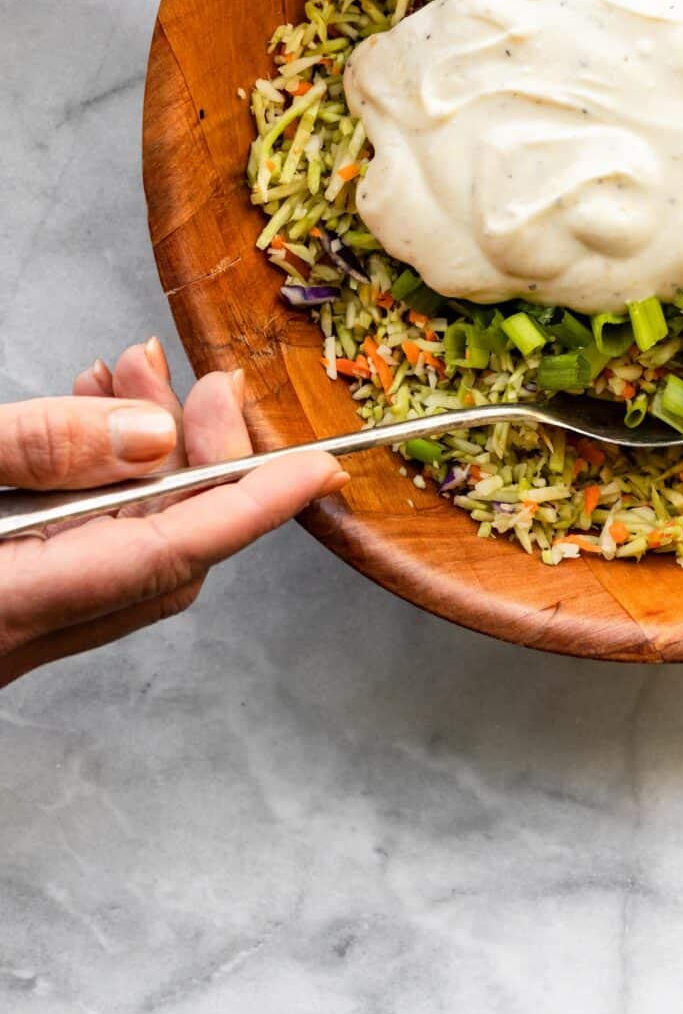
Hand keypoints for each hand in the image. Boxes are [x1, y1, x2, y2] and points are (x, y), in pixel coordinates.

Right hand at [0, 338, 344, 686]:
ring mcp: (15, 632)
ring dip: (143, 458)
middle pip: (163, 550)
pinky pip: (79, 550)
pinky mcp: (8, 611)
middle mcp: (23, 634)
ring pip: (124, 546)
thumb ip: (41, 448)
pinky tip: (82, 421)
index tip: (321, 469)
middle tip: (206, 383)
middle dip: (201, 455)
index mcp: (16, 604)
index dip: (258, 504)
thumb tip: (152, 437)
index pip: (173, 554)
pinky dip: (98, 484)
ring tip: (127, 378)